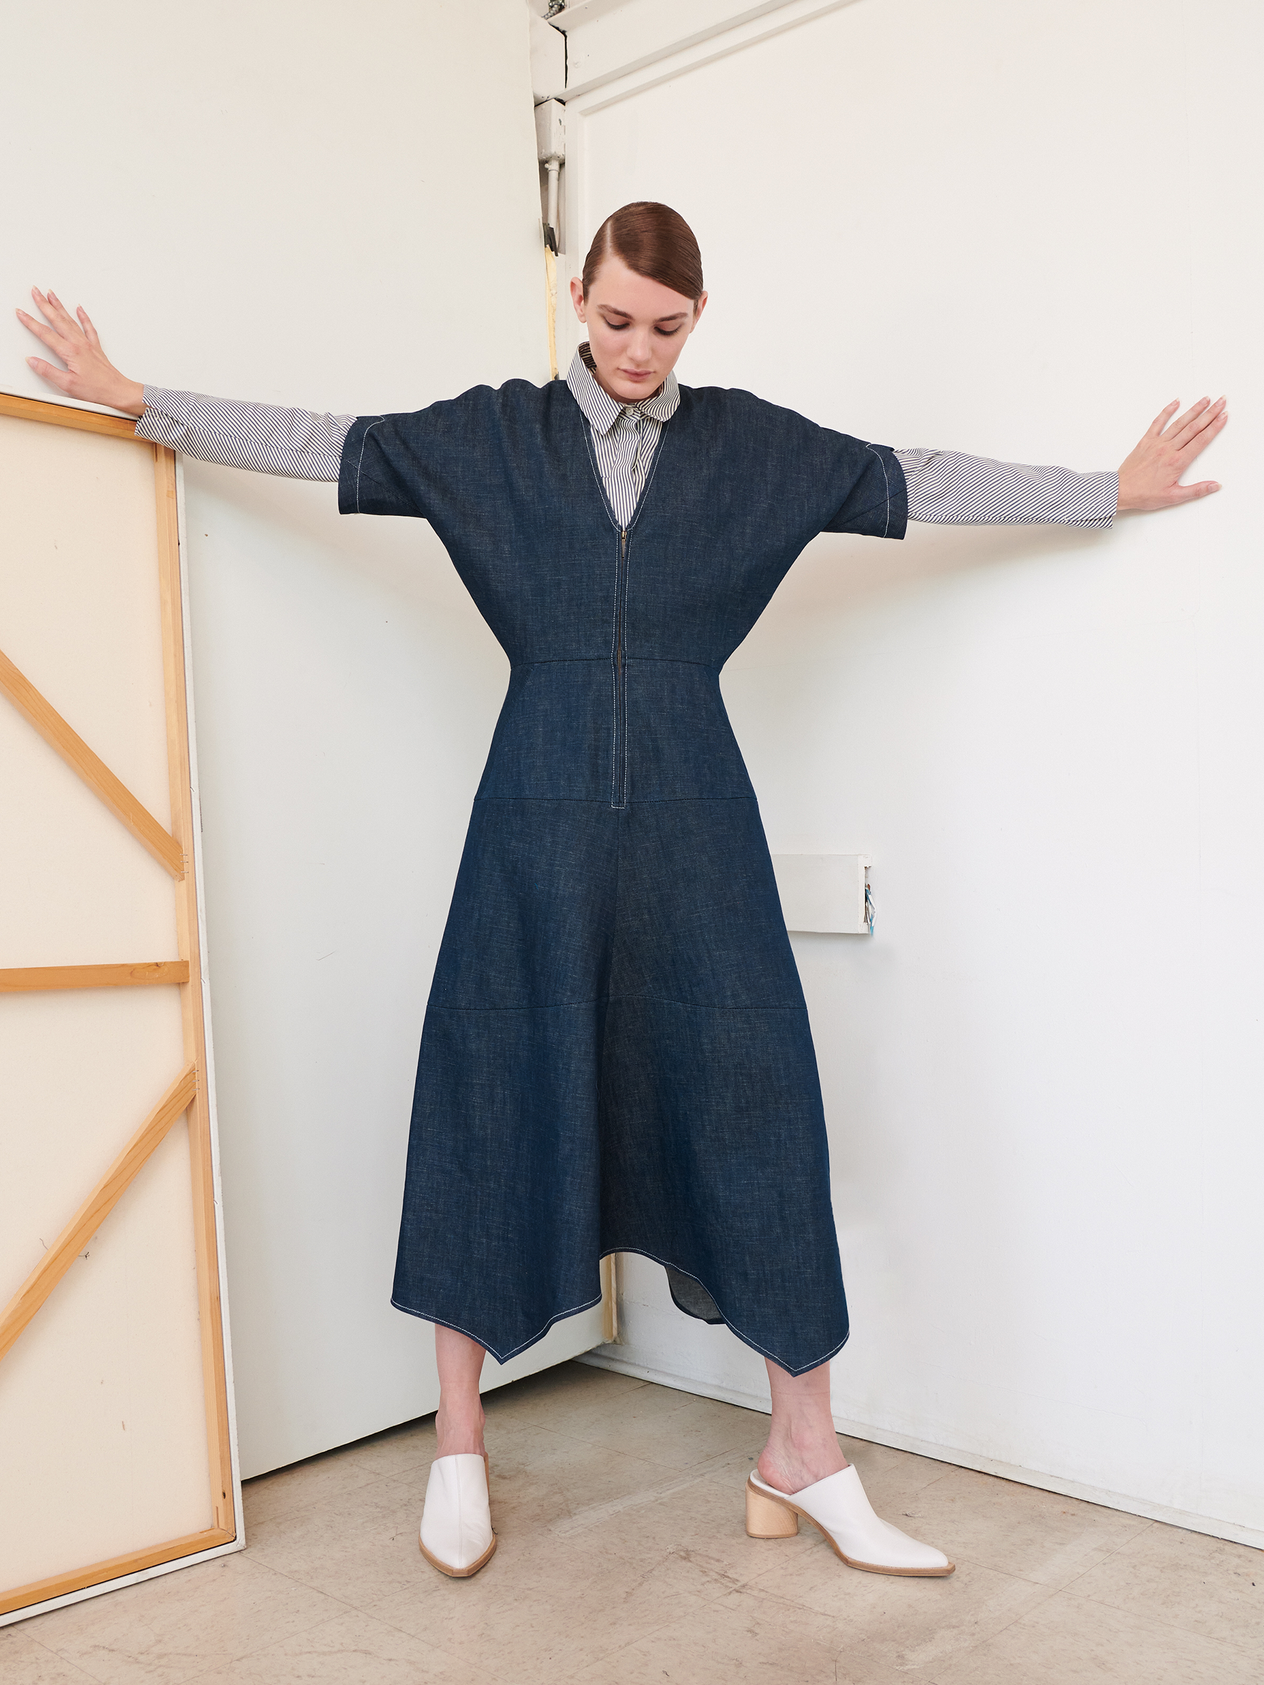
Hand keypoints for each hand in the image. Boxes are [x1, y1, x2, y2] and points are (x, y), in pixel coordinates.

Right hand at [15, 288, 144, 415]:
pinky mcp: (96, 347)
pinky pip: (88, 327)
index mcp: (70, 352)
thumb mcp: (67, 384)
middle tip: (35, 291)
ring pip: (70, 320)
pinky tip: (79, 308)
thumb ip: (48, 371)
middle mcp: (79, 344)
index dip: (30, 322)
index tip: (21, 313)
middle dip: (44, 304)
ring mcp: (88, 344)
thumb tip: (32, 361)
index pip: (45, 333)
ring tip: (50, 294)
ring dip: (59, 306)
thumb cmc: (96, 389)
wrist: (117, 391)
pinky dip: (83, 316)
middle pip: (57, 320)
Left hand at [1116, 397, 1226, 512]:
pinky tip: (1176, 402)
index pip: (1201, 441)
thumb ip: (1196, 490)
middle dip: (1209, 413)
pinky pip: (1157, 423)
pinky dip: (1167, 411)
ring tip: (1205, 399)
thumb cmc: (1144, 495)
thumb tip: (1215, 486)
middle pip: (1193, 428)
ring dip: (1193, 410)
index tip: (1224, 416)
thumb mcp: (1173, 497)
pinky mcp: (1145, 441)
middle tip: (1221, 401)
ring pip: (1179, 423)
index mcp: (1177, 462)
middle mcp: (1168, 449)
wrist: (1119, 491)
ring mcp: (1157, 443)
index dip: (1215, 427)